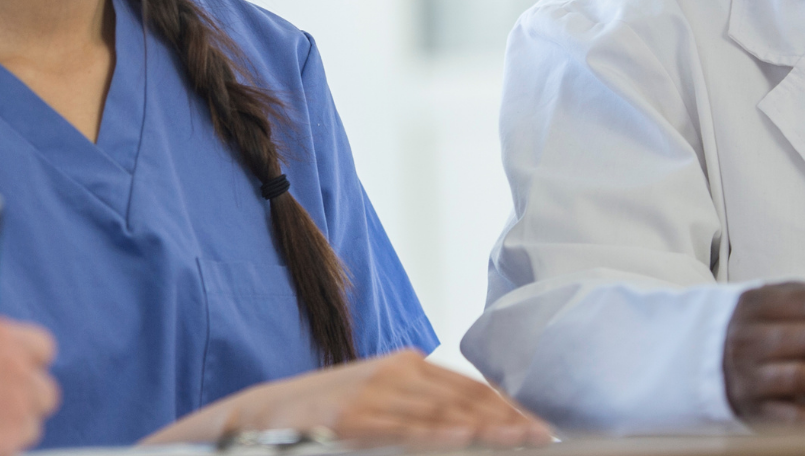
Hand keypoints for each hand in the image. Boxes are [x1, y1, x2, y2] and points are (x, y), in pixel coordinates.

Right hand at [0, 318, 60, 455]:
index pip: (43, 348)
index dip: (27, 364)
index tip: (11, 376)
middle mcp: (12, 370)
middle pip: (45, 393)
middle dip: (24, 403)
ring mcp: (11, 411)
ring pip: (32, 427)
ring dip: (9, 431)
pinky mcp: (2, 446)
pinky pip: (12, 451)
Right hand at [148, 349, 550, 445]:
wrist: (262, 414)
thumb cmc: (327, 412)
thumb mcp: (378, 398)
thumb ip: (420, 405)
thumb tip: (468, 423)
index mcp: (406, 364)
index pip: (469, 385)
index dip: (507, 406)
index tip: (539, 426)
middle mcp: (396, 372)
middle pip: (465, 396)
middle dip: (508, 419)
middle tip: (542, 437)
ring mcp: (375, 393)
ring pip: (443, 413)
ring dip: (486, 428)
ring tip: (519, 440)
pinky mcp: (354, 416)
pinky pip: (405, 428)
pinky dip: (437, 433)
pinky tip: (466, 437)